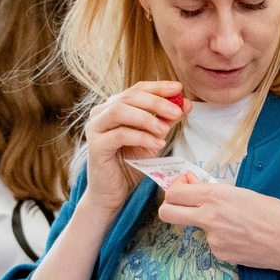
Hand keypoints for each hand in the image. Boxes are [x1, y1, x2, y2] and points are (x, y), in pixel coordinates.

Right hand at [80, 82, 184, 216]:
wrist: (114, 193)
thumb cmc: (130, 165)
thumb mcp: (152, 139)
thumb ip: (165, 121)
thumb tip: (184, 104)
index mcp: (114, 107)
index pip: (136, 89)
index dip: (158, 87)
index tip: (178, 89)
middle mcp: (101, 113)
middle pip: (129, 97)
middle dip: (156, 102)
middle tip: (176, 111)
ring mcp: (95, 128)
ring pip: (121, 111)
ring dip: (147, 118)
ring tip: (165, 129)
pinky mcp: (95, 146)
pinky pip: (119, 135)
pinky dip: (141, 137)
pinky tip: (157, 144)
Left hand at [154, 172, 279, 277]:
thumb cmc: (278, 213)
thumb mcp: (244, 193)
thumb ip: (215, 191)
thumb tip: (194, 186)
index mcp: (216, 197)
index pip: (174, 193)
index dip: (176, 187)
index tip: (187, 185)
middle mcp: (209, 218)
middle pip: (167, 213)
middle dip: (170, 206)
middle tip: (186, 203)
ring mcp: (213, 239)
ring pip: (195, 228)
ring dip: (207, 223)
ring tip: (237, 223)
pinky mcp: (220, 254)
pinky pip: (213, 242)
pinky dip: (223, 238)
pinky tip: (244, 236)